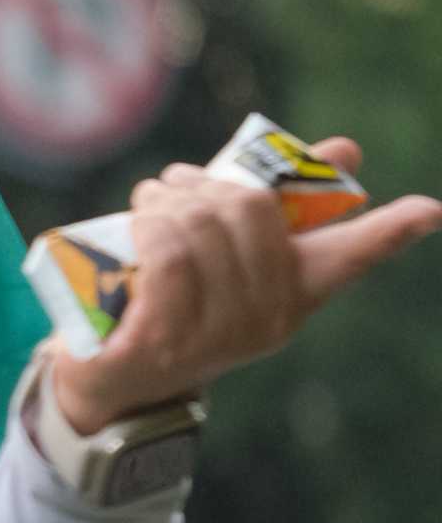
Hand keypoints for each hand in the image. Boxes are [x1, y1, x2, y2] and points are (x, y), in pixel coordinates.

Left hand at [51, 135, 441, 436]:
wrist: (113, 373)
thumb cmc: (171, 295)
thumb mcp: (223, 241)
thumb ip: (274, 197)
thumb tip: (350, 149)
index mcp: (292, 292)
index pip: (351, 255)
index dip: (390, 230)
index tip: (430, 210)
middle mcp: (267, 318)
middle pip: (249, 204)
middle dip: (203, 182)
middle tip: (172, 188)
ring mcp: (219, 337)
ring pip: (202, 223)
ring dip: (163, 200)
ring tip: (147, 209)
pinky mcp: (167, 342)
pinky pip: (169, 256)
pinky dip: (147, 226)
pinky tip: (135, 230)